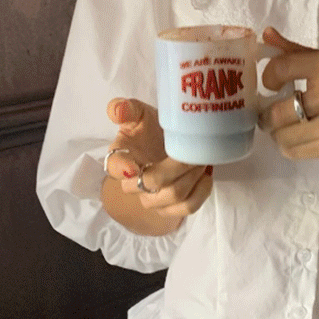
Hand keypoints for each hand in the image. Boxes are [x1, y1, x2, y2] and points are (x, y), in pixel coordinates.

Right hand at [104, 98, 213, 217]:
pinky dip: (200, 193)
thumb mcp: (139, 113)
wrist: (169, 142)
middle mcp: (132, 183)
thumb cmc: (151, 128)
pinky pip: (186, 209)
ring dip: (190, 177)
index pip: (114, 167)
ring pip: (171, 197)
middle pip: (151, 183)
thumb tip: (116, 110)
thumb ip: (127, 109)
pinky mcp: (170, 209)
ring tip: (199, 160)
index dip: (122, 169)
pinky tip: (204, 176)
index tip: (134, 166)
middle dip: (175, 166)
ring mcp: (151, 199)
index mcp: (121, 157)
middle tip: (190, 151)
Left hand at [258, 28, 318, 163]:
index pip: (282, 68)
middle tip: (271, 115)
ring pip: (282, 134)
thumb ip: (297, 52)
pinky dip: (288, 146)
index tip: (271, 85)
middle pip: (277, 110)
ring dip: (277, 133)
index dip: (268, 78)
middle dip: (267, 115)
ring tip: (285, 128)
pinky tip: (298, 138)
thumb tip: (265, 35)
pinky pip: (294, 150)